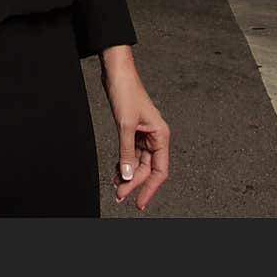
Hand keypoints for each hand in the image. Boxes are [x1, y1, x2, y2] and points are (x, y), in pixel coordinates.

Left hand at [101, 61, 169, 210]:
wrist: (117, 73)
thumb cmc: (126, 92)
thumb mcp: (125, 125)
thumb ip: (126, 152)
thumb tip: (127, 176)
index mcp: (161, 135)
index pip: (159, 170)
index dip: (150, 188)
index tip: (139, 202)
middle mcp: (155, 136)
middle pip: (148, 168)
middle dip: (134, 182)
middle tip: (119, 194)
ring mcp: (144, 134)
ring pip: (138, 163)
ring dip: (128, 174)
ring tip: (116, 186)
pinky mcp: (133, 131)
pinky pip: (131, 153)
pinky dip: (124, 163)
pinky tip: (116, 172)